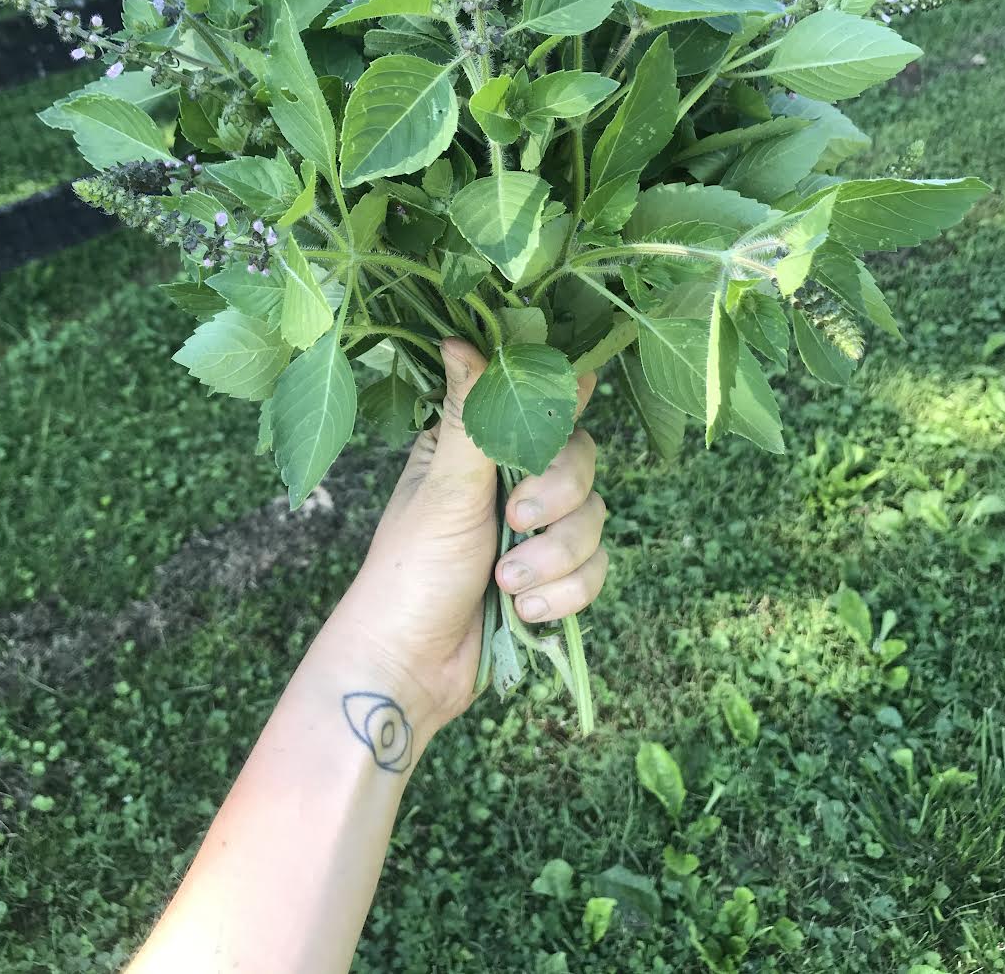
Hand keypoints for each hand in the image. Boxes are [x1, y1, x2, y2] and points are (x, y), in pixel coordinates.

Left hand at [329, 338, 606, 736]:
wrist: (409, 668)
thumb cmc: (410, 569)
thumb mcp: (443, 487)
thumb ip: (470, 416)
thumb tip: (460, 337)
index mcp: (476, 444)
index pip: (539, 402)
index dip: (565, 399)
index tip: (584, 389)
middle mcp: (510, 480)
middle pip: (581, 460)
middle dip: (557, 497)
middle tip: (516, 521)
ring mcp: (535, 531)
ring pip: (594, 520)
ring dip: (554, 558)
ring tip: (507, 585)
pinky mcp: (553, 578)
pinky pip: (595, 570)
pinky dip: (563, 594)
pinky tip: (523, 612)